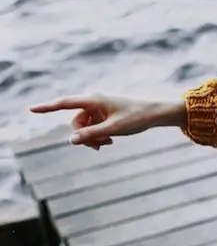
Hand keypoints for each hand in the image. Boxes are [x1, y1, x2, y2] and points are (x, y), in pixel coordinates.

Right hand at [29, 94, 186, 149]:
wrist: (156, 113)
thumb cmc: (137, 117)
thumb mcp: (114, 129)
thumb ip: (91, 134)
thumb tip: (70, 140)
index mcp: (94, 100)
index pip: (65, 103)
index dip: (47, 107)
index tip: (30, 109)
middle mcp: (94, 101)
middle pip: (75, 122)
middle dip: (83, 135)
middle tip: (100, 146)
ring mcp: (99, 108)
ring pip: (83, 126)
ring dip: (92, 137)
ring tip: (108, 143)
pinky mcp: (104, 113)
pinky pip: (92, 127)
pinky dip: (98, 135)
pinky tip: (109, 141)